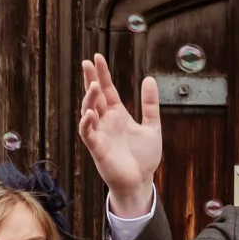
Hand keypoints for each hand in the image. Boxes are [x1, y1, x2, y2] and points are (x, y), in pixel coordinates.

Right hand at [77, 53, 164, 214]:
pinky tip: (90, 112)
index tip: (97, 57)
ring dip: (89, 99)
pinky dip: (87, 123)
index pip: (107, 90)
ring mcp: (100, 134)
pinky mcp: (97, 148)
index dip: (102, 74)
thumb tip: (149, 79)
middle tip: (86, 62)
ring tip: (94, 86)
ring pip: (88, 112)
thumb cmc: (144, 157)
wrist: (141, 181)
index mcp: (118, 115)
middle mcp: (106, 122)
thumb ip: (150, 104)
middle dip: (90, 80)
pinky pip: (87, 133)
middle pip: (94, 96)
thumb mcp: (152, 126)